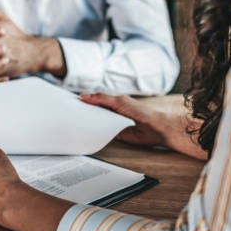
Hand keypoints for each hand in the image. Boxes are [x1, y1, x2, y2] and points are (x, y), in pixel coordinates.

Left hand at [80, 93, 207, 159]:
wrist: (160, 128)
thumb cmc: (147, 132)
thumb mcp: (125, 133)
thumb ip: (113, 130)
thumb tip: (99, 131)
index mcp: (120, 113)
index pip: (102, 109)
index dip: (91, 108)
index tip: (79, 110)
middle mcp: (120, 104)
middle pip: (98, 102)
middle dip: (85, 103)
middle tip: (70, 105)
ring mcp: (120, 101)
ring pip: (99, 99)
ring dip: (86, 99)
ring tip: (72, 102)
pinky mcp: (121, 101)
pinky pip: (103, 98)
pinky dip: (93, 97)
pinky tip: (82, 98)